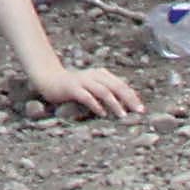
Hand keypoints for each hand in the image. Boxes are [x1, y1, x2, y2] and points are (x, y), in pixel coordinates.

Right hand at [28, 56, 144, 118]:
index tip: (141, 109)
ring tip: (122, 115)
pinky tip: (102, 113)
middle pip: (116, 86)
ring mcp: (82, 80)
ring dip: (114, 103)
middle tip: (138, 112)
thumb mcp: (92, 87)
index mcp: (101, 74)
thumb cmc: (73, 87)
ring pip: (103, 91)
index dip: (132, 96)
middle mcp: (93, 75)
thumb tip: (125, 106)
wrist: (48, 79)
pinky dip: (95, 104)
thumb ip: (106, 92)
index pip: (121, 84)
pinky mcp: (72, 87)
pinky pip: (86, 96)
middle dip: (129, 99)